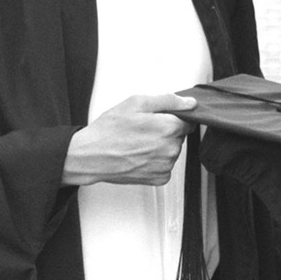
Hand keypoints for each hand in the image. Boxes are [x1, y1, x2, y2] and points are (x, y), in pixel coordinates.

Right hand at [62, 93, 196, 186]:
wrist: (90, 156)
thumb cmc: (110, 130)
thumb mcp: (137, 103)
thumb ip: (168, 100)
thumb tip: (190, 103)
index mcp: (169, 127)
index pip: (187, 120)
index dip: (172, 118)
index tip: (158, 119)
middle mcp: (171, 149)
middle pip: (180, 136)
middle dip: (166, 132)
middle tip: (143, 130)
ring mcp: (165, 165)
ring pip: (172, 151)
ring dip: (161, 147)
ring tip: (138, 143)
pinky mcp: (159, 179)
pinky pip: (166, 166)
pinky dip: (156, 161)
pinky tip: (140, 156)